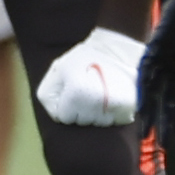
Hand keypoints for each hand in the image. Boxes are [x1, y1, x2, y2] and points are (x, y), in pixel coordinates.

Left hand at [37, 27, 151, 129]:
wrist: (118, 51)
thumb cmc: (84, 58)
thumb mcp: (58, 69)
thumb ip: (48, 93)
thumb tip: (56, 116)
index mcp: (75, 95)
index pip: (63, 117)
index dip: (65, 104)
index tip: (73, 90)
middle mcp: (94, 105)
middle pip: (80, 121)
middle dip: (80, 109)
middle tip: (88, 89)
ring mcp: (112, 110)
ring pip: (96, 123)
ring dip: (96, 112)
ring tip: (100, 92)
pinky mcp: (126, 111)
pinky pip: (112, 121)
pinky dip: (110, 113)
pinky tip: (110, 98)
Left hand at [133, 0, 174, 174]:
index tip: (173, 144)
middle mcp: (174, 61)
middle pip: (163, 99)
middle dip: (158, 123)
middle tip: (153, 149)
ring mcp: (165, 51)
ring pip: (154, 88)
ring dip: (150, 111)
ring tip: (147, 136)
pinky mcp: (159, 40)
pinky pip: (149, 68)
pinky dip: (146, 87)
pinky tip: (143, 106)